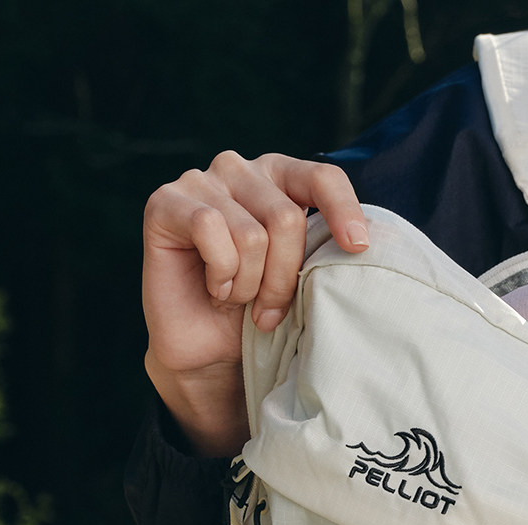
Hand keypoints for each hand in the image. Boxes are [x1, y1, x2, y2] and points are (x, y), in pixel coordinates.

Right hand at [142, 151, 369, 456]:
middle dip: (284, 277)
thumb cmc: (260, 311)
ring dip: (250, 283)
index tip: (358, 248)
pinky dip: (220, 273)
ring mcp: (200, 180)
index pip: (321, 177)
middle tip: (270, 309)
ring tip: (238, 297)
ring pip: (251, 233)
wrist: (210, 352)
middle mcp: (240, 169)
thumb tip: (362, 243)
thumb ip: (321, 248)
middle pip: (286, 218)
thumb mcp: (303, 278)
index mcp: (281, 179)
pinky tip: (213, 286)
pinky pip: (210, 230)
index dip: (343, 210)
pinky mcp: (165, 202)